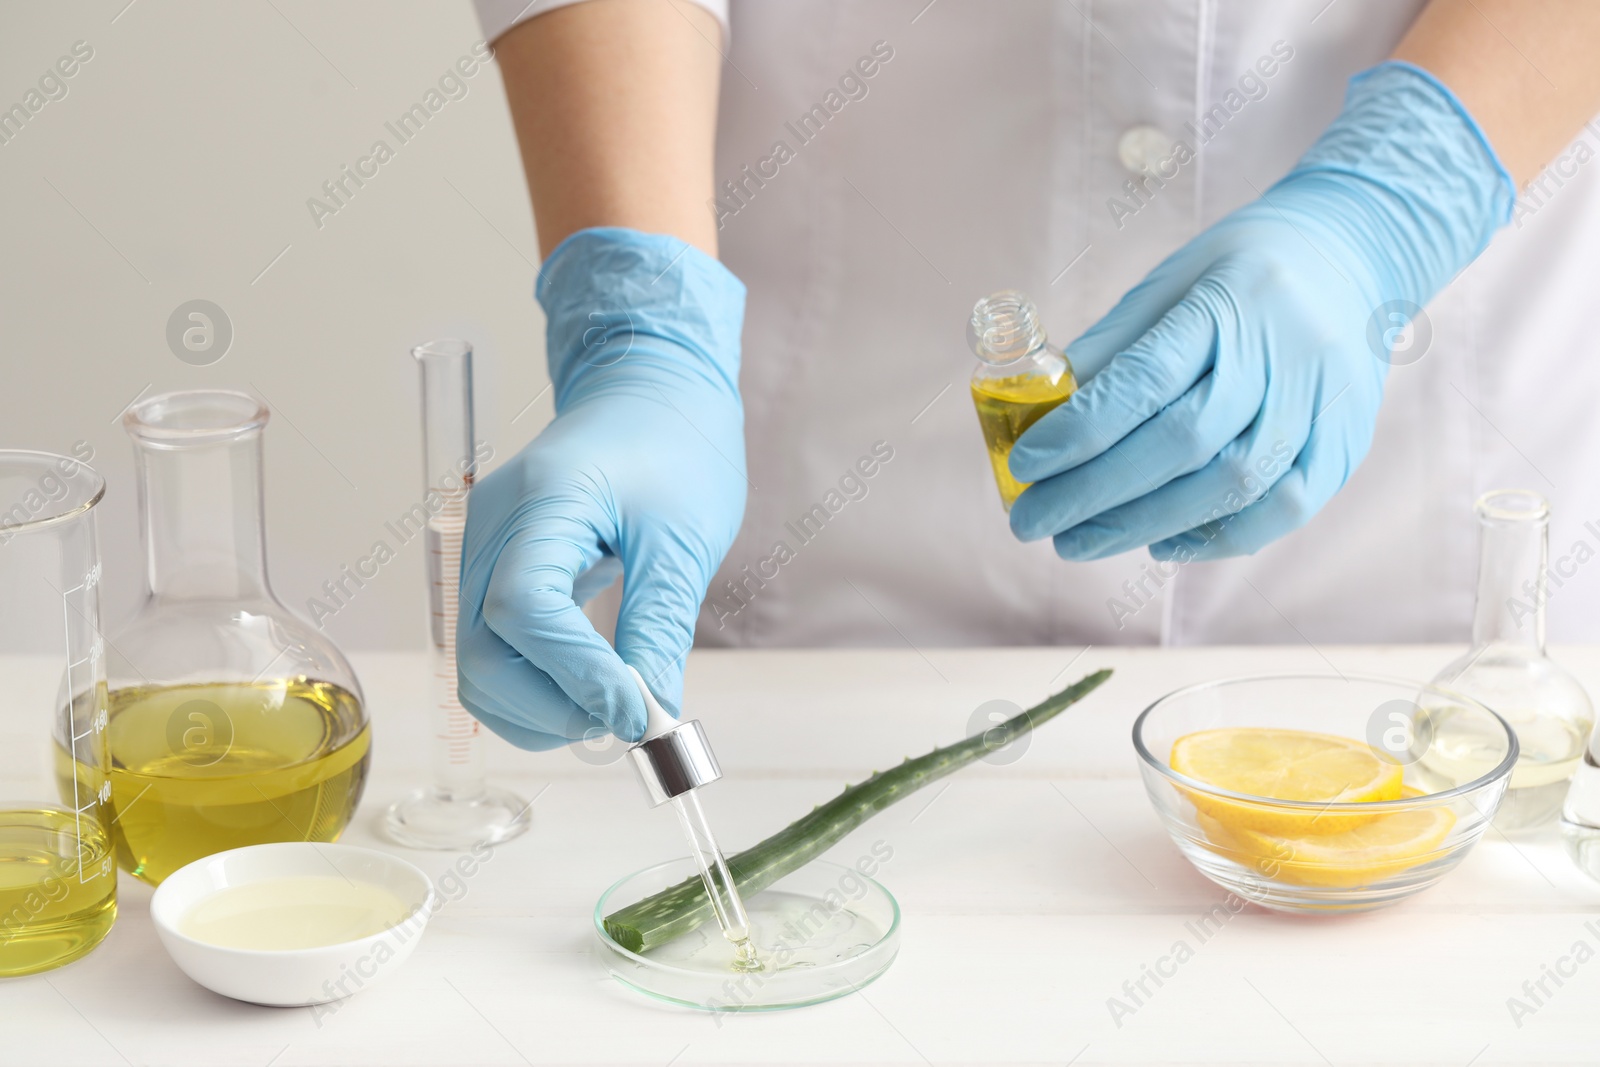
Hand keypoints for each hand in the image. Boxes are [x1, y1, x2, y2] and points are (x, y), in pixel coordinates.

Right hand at [458, 228, 745, 748]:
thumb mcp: (684, 539)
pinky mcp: (490, 570)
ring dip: (540, 708)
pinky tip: (588, 681)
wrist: (650, 389)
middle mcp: (488, 528)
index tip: (638, 713)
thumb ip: (658, 628)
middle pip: (483, 653)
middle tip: (628, 720)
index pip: (524, 609)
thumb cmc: (675, 446)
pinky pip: (490, 650)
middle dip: (552, 708)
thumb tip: (648, 716)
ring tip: (613, 704)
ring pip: (478, 665)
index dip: (577, 676)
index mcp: (542, 500)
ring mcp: (480, 550)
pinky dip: (534, 687)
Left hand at [1008, 62, 1513, 561]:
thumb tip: (1040, 421)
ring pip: (1234, 485)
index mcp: (1230, 300)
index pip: (1148, 378)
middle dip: (1097, 493)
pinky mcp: (1348, 442)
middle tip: (1034, 522)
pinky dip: (1218, 537)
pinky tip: (1161, 544)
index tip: (1027, 466)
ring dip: (1145, 525)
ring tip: (1079, 541)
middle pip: (1185, 441)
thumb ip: (1109, 351)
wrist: (1352, 252)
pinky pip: (1285, 508)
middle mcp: (1284, 351)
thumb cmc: (1237, 273)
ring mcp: (1325, 401)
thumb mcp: (1168, 285)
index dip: (1083, 430)